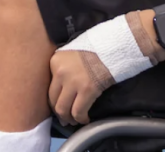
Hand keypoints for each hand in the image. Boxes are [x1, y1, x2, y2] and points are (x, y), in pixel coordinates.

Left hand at [49, 11, 164, 125]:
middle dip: (59, 111)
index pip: (49, 85)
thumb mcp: (75, 50)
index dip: (55, 98)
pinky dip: (81, 118)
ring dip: (69, 118)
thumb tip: (65, 81)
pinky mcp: (86, 90)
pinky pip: (78, 111)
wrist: (115, 44)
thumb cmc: (98, 46)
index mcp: (56, 60)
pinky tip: (85, 119)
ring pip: (63, 109)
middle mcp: (60, 71)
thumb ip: (66, 64)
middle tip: (65, 117)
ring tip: (74, 120)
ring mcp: (73, 81)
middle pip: (53, 99)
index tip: (60, 103)